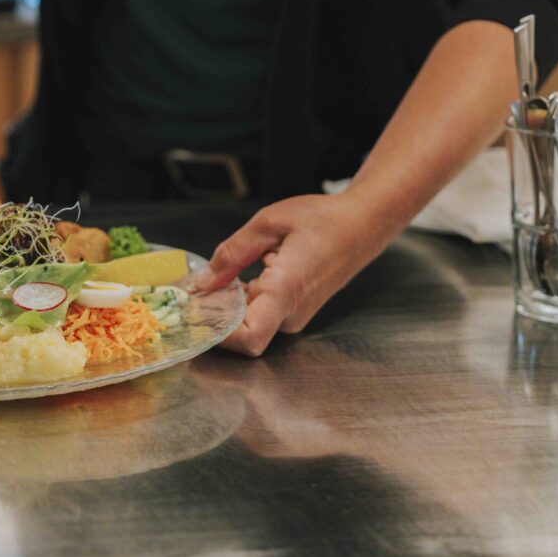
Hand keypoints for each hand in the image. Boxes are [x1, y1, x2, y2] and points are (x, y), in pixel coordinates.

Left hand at [198, 192, 398, 355]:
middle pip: (239, 332)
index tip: (194, 306)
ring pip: (246, 324)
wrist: (362, 225)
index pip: (248, 337)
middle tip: (196, 284)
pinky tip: (241, 274)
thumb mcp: (268, 224)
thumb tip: (200, 283)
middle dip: (212, 312)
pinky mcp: (293, 314)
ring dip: (226, 304)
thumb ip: (232, 254)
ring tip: (221, 273)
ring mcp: (294, 317)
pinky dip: (240, 300)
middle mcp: (290, 314)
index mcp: (285, 290)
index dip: (215, 330)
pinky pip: (258, 315)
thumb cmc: (321, 220)